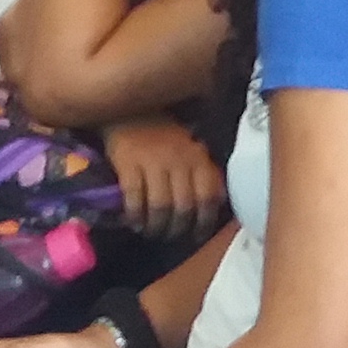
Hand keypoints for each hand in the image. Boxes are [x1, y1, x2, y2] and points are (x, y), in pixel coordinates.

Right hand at [102, 116, 225, 231]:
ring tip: (152, 232)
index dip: (205, 221)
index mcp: (197, 158)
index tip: (197, 235)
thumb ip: (203, 173)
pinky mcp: (128, 163)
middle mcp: (178, 160)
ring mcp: (153, 161)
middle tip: (170, 236)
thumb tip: (219, 202)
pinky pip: (134, 198)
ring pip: (160, 206)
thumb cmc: (163, 136)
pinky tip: (134, 223)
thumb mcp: (190, 149)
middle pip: (183, 207)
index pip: (208, 196)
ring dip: (156, 226)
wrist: (129, 110)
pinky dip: (135, 216)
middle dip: (177, 229)